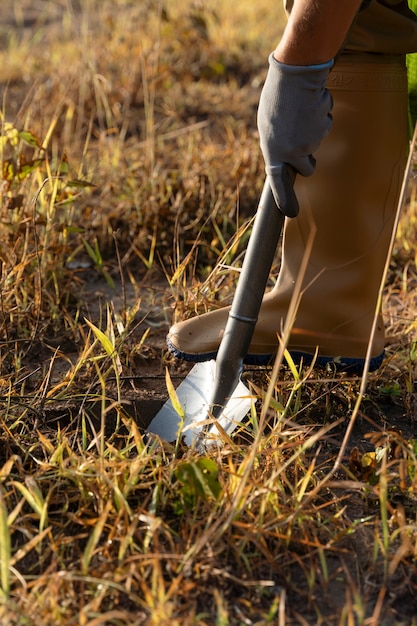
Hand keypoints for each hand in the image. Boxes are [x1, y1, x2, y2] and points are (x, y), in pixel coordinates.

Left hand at [257, 54, 333, 203]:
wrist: (294, 73)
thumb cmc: (276, 98)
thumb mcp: (266, 126)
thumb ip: (275, 146)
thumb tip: (283, 160)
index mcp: (273, 151)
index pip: (279, 183)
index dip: (285, 199)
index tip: (291, 213)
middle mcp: (292, 151)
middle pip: (307, 168)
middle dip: (307, 160)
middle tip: (300, 141)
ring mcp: (310, 141)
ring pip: (315, 145)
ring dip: (311, 132)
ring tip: (300, 113)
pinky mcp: (323, 128)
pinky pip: (324, 126)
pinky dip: (319, 117)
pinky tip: (310, 105)